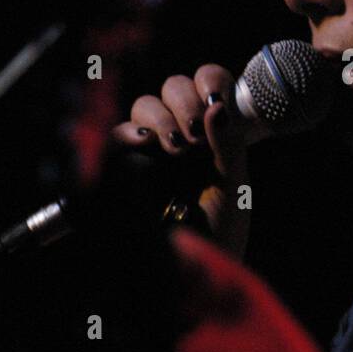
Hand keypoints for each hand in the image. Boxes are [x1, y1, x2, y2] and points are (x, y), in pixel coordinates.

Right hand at [113, 64, 250, 259]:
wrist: (193, 271)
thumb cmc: (220, 232)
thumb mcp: (235, 186)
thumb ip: (229, 144)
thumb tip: (218, 108)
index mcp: (215, 131)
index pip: (207, 83)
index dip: (210, 80)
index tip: (217, 102)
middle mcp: (183, 134)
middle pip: (173, 86)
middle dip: (186, 101)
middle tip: (197, 134)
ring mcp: (152, 149)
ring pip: (145, 103)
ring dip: (163, 117)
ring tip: (179, 150)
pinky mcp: (125, 167)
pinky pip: (118, 134)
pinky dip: (130, 133)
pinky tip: (149, 145)